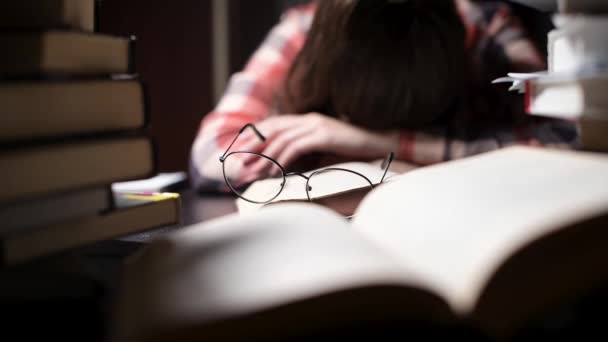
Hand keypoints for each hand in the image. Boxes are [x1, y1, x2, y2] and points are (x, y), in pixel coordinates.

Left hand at [240, 113, 399, 172]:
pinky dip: (282, 158)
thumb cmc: (351, 151)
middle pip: (272, 128)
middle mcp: (308, 119)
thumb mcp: (323, 150)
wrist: (379, 144)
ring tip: (254, 171)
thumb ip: (304, 152)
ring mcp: (316, 125)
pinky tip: (274, 170)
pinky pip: (296, 146)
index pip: (273, 124)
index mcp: (306, 120)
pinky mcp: (324, 135)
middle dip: (253, 144)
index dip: (254, 136)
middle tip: (240, 161)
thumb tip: (281, 165)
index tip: (240, 150)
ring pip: (281, 138)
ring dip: (265, 156)